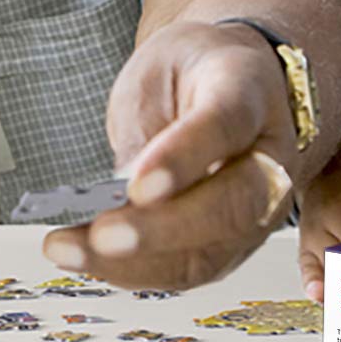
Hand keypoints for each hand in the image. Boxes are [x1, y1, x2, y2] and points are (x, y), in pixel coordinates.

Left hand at [42, 20, 301, 289]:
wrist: (226, 83)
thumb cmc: (191, 75)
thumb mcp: (161, 70)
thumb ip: (149, 127)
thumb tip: (121, 191)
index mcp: (250, 93)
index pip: (226, 126)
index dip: (183, 157)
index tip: (138, 184)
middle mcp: (269, 157)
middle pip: (233, 205)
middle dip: (162, 229)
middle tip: (102, 235)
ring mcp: (258, 209)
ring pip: (210, 252)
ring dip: (135, 263)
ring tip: (71, 250)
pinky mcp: (230, 244)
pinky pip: (186, 270)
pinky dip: (131, 272)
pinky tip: (85, 257)